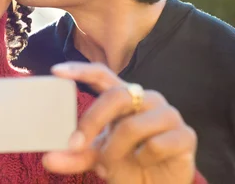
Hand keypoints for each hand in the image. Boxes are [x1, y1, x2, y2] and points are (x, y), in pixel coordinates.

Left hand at [43, 62, 196, 183]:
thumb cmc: (127, 164)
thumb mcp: (96, 158)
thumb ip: (75, 155)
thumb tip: (48, 158)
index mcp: (124, 97)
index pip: (102, 74)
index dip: (80, 69)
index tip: (56, 71)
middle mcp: (146, 99)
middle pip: (116, 96)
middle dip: (92, 121)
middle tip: (75, 145)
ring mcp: (168, 114)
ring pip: (133, 125)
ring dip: (116, 149)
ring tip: (112, 164)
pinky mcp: (186, 135)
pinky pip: (156, 145)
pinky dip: (142, 160)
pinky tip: (144, 163)